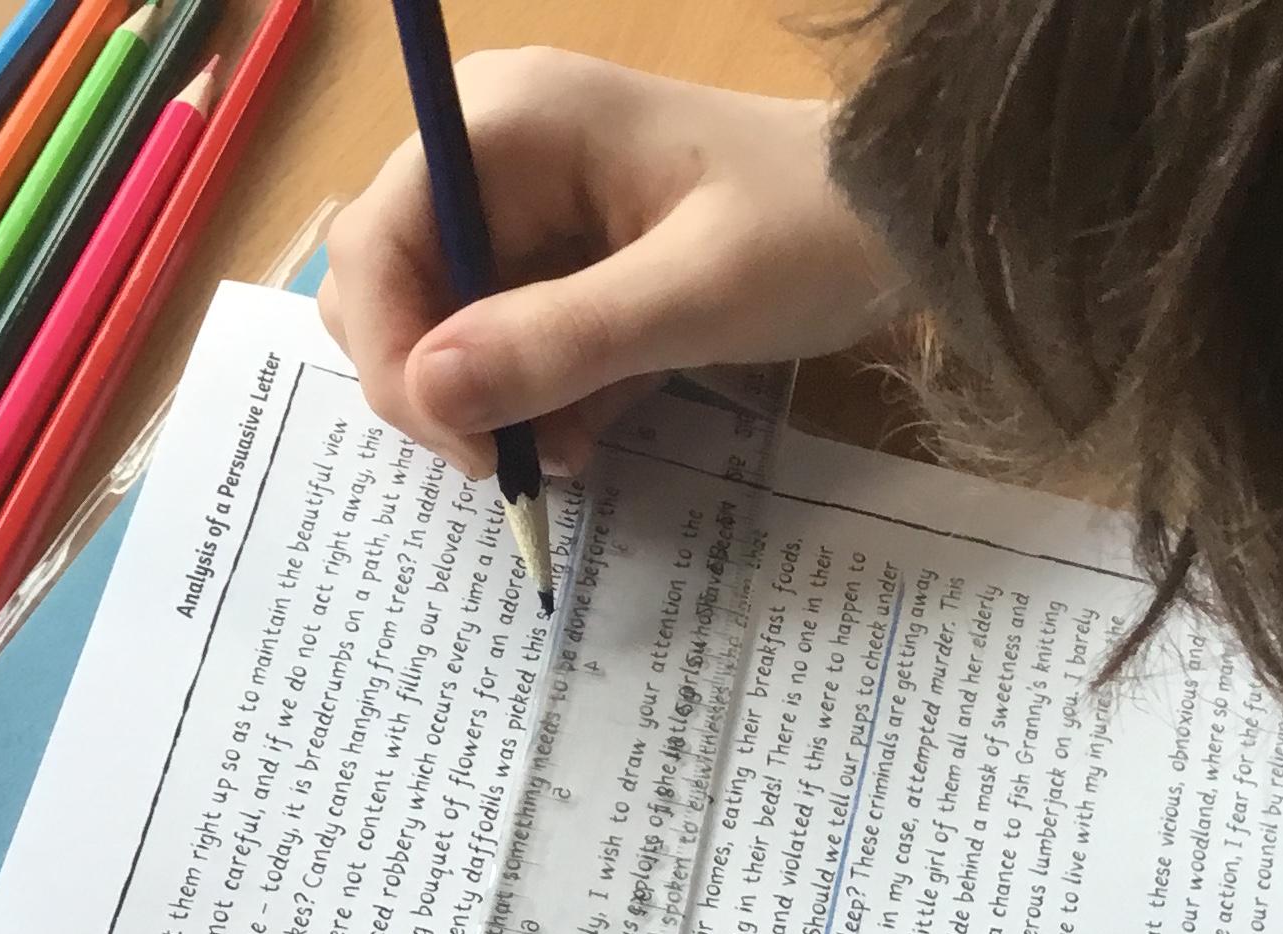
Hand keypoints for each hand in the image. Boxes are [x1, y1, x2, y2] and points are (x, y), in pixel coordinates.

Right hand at [321, 52, 900, 483]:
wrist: (907, 221)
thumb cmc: (812, 231)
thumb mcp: (693, 297)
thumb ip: (559, 342)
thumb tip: (426, 390)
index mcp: (505, 123)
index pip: (375, 241)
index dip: (394, 352)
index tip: (466, 445)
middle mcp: (491, 150)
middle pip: (391, 285)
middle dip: (441, 385)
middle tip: (517, 461)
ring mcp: (524, 204)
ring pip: (442, 324)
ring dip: (494, 403)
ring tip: (576, 448)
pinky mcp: (561, 257)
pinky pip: (504, 341)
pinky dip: (537, 397)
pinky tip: (595, 427)